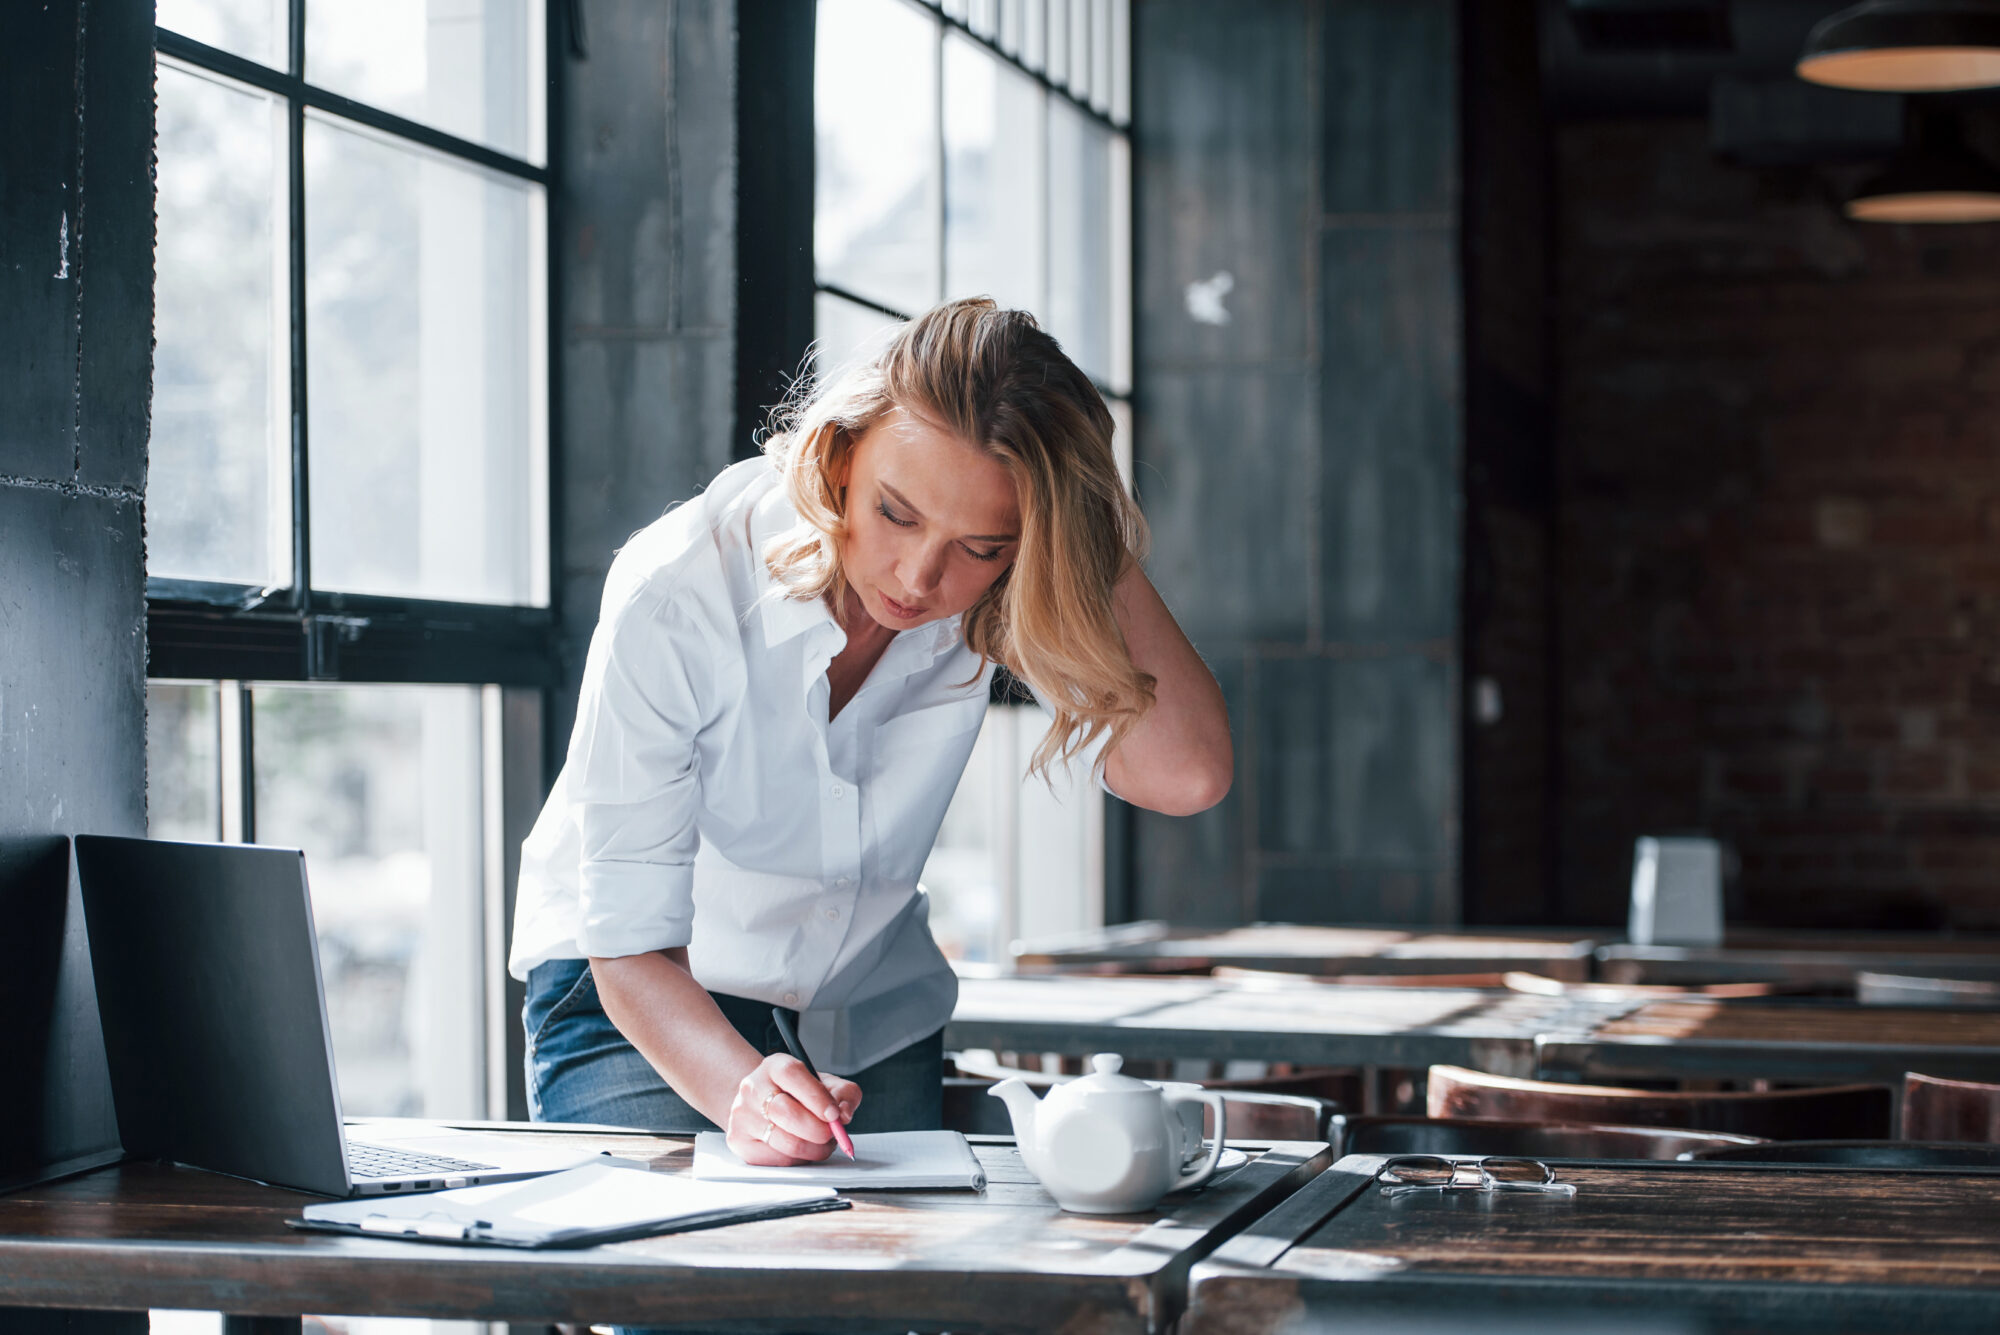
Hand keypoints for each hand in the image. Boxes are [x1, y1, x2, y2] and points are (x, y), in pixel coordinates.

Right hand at [724, 1053, 861, 1165]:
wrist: (763, 1104)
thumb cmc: (797, 1095)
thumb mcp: (825, 1084)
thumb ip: (844, 1093)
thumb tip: (844, 1113)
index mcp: (774, 1066)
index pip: (793, 1075)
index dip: (817, 1097)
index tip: (835, 1114)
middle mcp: (753, 1088)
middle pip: (787, 1113)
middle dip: (818, 1130)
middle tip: (832, 1134)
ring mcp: (742, 1116)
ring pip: (785, 1142)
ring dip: (813, 1149)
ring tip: (822, 1143)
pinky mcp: (740, 1142)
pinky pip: (778, 1159)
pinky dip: (799, 1159)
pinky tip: (804, 1149)